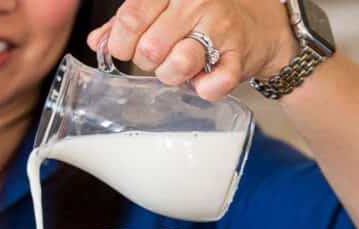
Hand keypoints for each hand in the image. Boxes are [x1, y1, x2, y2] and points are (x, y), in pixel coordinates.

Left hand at [87, 0, 298, 100]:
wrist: (260, 24)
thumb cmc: (205, 16)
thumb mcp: (166, 9)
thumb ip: (129, 22)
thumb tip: (98, 41)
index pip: (130, 17)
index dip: (122, 43)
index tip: (129, 49)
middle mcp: (195, 2)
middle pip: (148, 48)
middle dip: (147, 62)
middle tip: (160, 58)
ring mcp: (218, 28)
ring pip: (176, 66)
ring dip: (171, 77)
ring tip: (179, 70)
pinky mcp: (237, 57)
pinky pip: (212, 86)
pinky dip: (204, 90)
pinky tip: (204, 81)